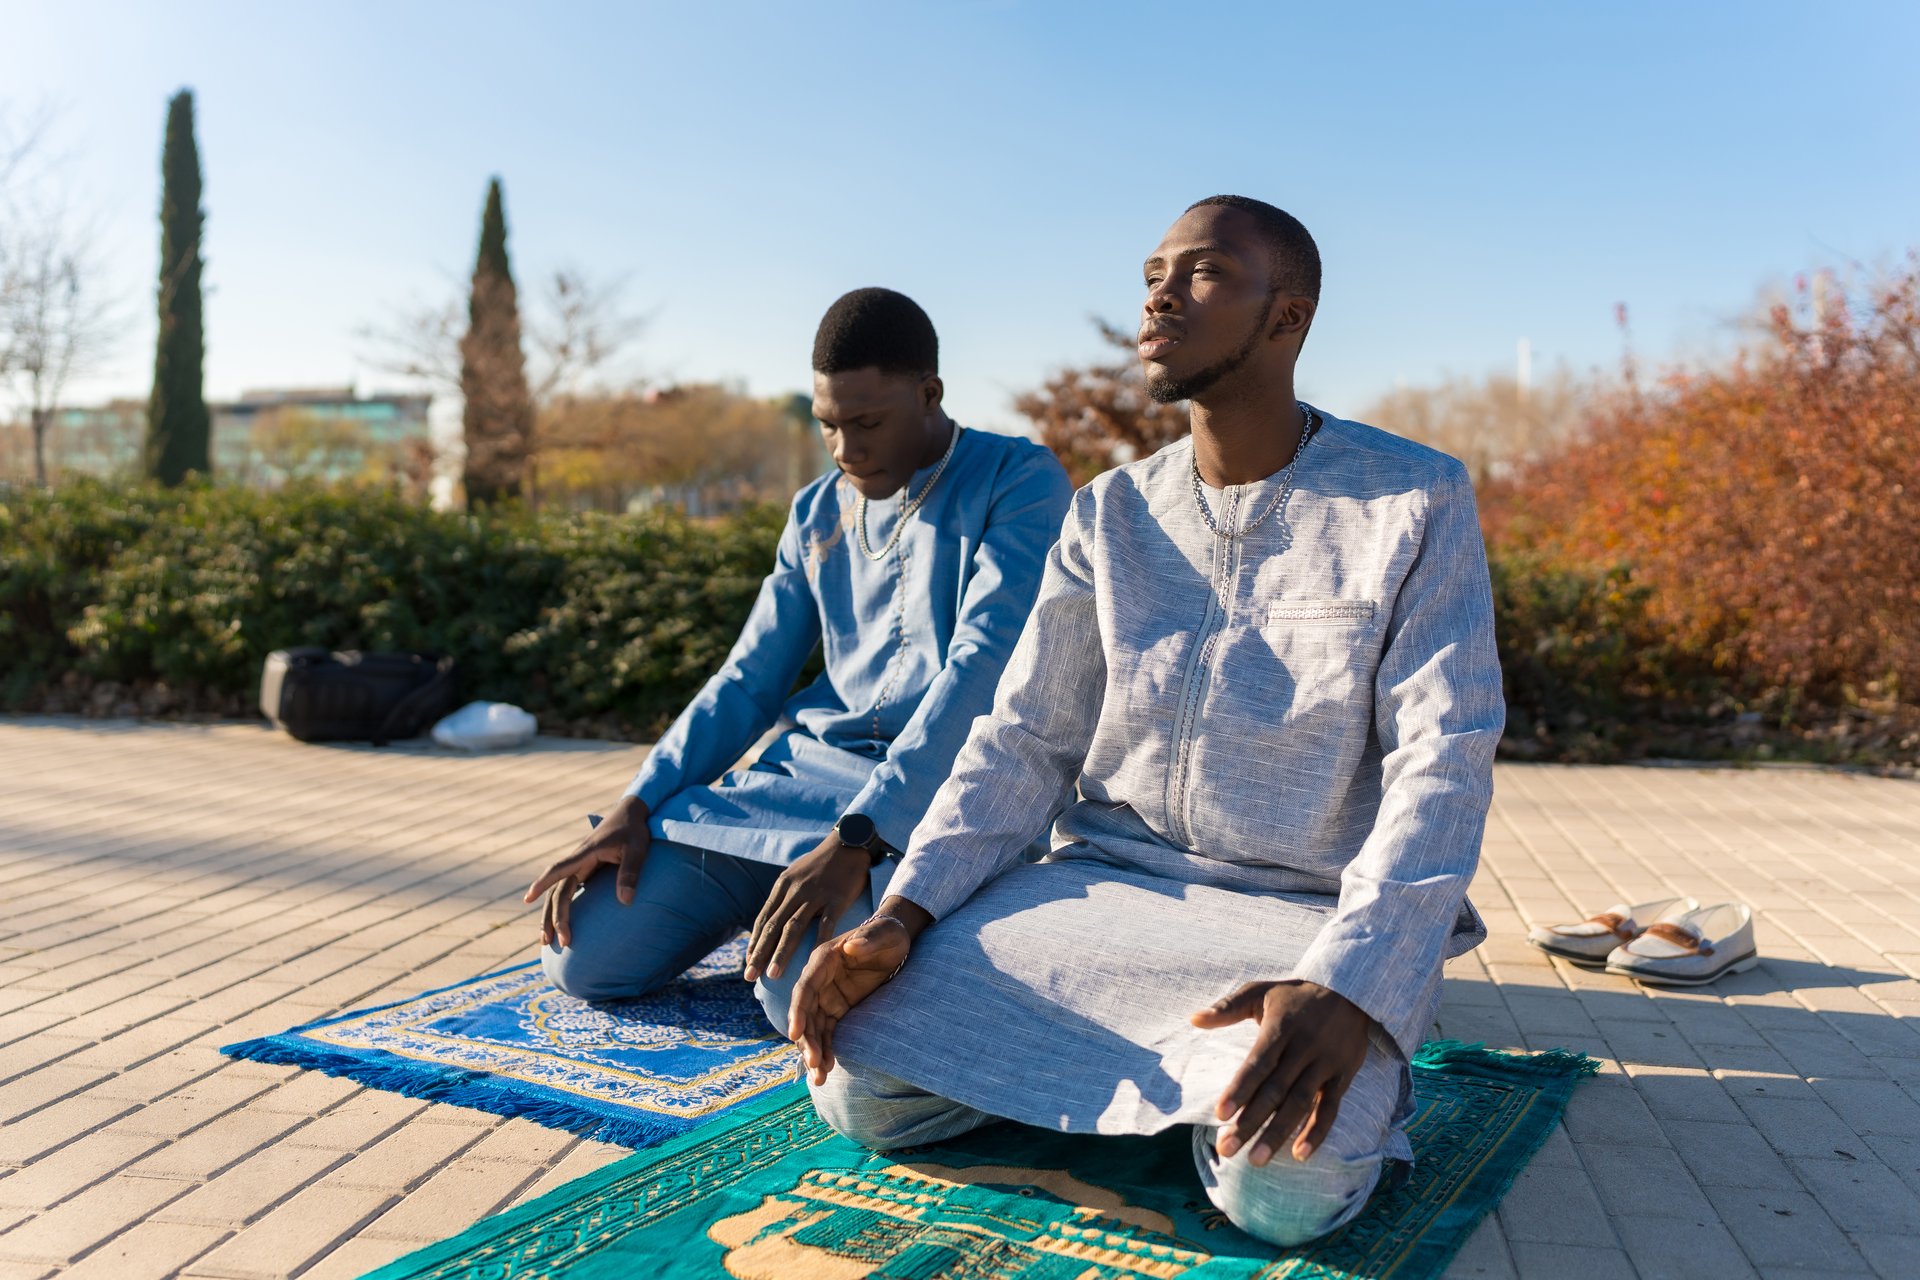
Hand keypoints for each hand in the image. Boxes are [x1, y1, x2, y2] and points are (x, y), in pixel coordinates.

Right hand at [522, 796, 651, 947]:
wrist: (632, 814)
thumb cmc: (634, 830)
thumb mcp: (637, 849)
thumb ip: (630, 872)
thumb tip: (625, 901)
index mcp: (587, 853)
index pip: (560, 869)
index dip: (543, 883)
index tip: (528, 898)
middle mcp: (578, 860)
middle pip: (557, 890)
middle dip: (552, 915)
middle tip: (551, 941)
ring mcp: (580, 866)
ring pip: (558, 893)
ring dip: (551, 916)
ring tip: (546, 941)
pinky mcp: (585, 870)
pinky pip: (567, 891)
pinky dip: (560, 908)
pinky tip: (558, 925)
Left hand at [744, 835, 871, 981]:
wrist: (848, 842)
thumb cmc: (821, 863)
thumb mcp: (796, 874)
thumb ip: (784, 896)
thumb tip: (771, 921)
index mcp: (783, 886)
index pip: (763, 920)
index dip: (754, 943)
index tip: (748, 964)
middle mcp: (794, 891)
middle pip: (773, 927)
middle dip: (759, 953)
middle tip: (749, 977)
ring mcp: (815, 894)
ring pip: (793, 928)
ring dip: (781, 953)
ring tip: (772, 975)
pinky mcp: (836, 897)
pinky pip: (825, 924)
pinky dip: (817, 943)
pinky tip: (812, 960)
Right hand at [789, 913, 912, 1083]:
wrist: (895, 942)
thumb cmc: (889, 933)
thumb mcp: (885, 933)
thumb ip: (869, 938)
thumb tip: (851, 945)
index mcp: (824, 958)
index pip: (806, 986)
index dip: (799, 1010)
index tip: (795, 1033)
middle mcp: (819, 979)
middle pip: (806, 1012)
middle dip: (806, 1039)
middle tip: (813, 1065)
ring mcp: (826, 995)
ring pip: (813, 1027)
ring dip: (813, 1051)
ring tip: (819, 1077)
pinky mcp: (836, 1008)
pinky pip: (826, 1032)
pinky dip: (825, 1049)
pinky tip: (827, 1069)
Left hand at [1190, 979, 1370, 1165]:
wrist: (1352, 990)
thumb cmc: (1296, 995)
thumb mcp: (1261, 991)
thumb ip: (1227, 1007)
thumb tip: (1193, 1019)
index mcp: (1281, 1028)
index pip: (1258, 1063)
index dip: (1240, 1089)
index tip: (1220, 1114)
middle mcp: (1304, 1048)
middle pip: (1275, 1090)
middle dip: (1250, 1122)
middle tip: (1227, 1148)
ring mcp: (1325, 1064)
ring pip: (1300, 1104)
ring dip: (1278, 1134)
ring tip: (1256, 1160)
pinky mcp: (1344, 1076)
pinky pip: (1331, 1108)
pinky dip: (1317, 1133)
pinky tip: (1300, 1154)